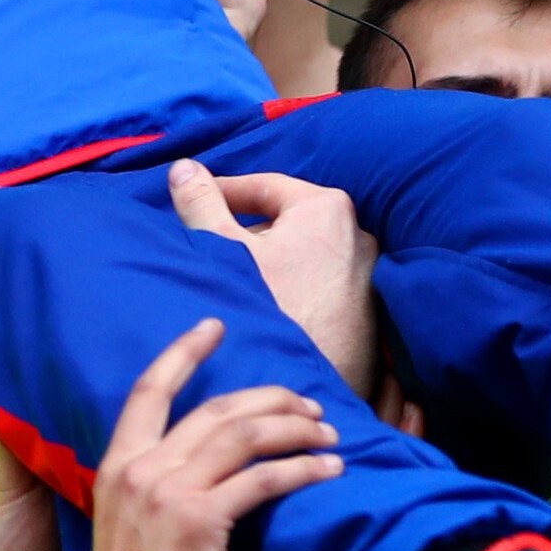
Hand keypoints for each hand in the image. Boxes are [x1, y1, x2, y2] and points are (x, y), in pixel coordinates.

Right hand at [76, 321, 343, 550]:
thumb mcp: (131, 529)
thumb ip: (159, 492)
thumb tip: (208, 476)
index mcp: (117, 466)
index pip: (150, 391)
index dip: (184, 353)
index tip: (214, 326)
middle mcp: (141, 468)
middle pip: (217, 409)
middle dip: (270, 399)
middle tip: (309, 406)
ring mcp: (169, 491)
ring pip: (244, 435)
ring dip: (294, 429)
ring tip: (328, 436)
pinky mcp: (200, 519)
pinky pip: (263, 480)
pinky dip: (302, 470)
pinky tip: (328, 472)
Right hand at [171, 163, 381, 397]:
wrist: (313, 384)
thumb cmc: (272, 310)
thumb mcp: (223, 248)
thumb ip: (200, 203)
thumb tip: (183, 167)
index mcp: (326, 207)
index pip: (263, 186)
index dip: (221, 192)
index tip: (193, 202)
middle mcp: (357, 232)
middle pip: (284, 221)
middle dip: (245, 233)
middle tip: (209, 248)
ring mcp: (367, 272)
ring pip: (301, 254)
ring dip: (268, 263)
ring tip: (235, 283)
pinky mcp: (368, 307)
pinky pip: (319, 282)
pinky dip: (292, 286)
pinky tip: (266, 307)